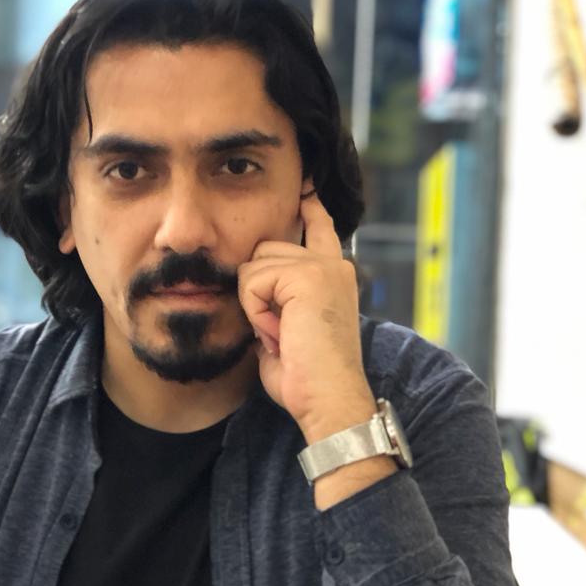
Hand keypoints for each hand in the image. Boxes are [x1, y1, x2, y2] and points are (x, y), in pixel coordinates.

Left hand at [237, 188, 374, 441]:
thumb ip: (276, 303)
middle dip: (257, 293)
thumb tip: (252, 289)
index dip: (309, 207)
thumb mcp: (286, 332)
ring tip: (282, 334)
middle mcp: (332, 265)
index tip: (305, 187)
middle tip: (279, 332)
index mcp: (333, 276)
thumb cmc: (306, 380)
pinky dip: (257, 312)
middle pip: (264, 249)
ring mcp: (322, 266)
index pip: (319, 227)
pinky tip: (280, 332)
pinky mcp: (307, 274)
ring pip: (254, 265)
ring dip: (257, 306)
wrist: (328, 399)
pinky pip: (253, 282)